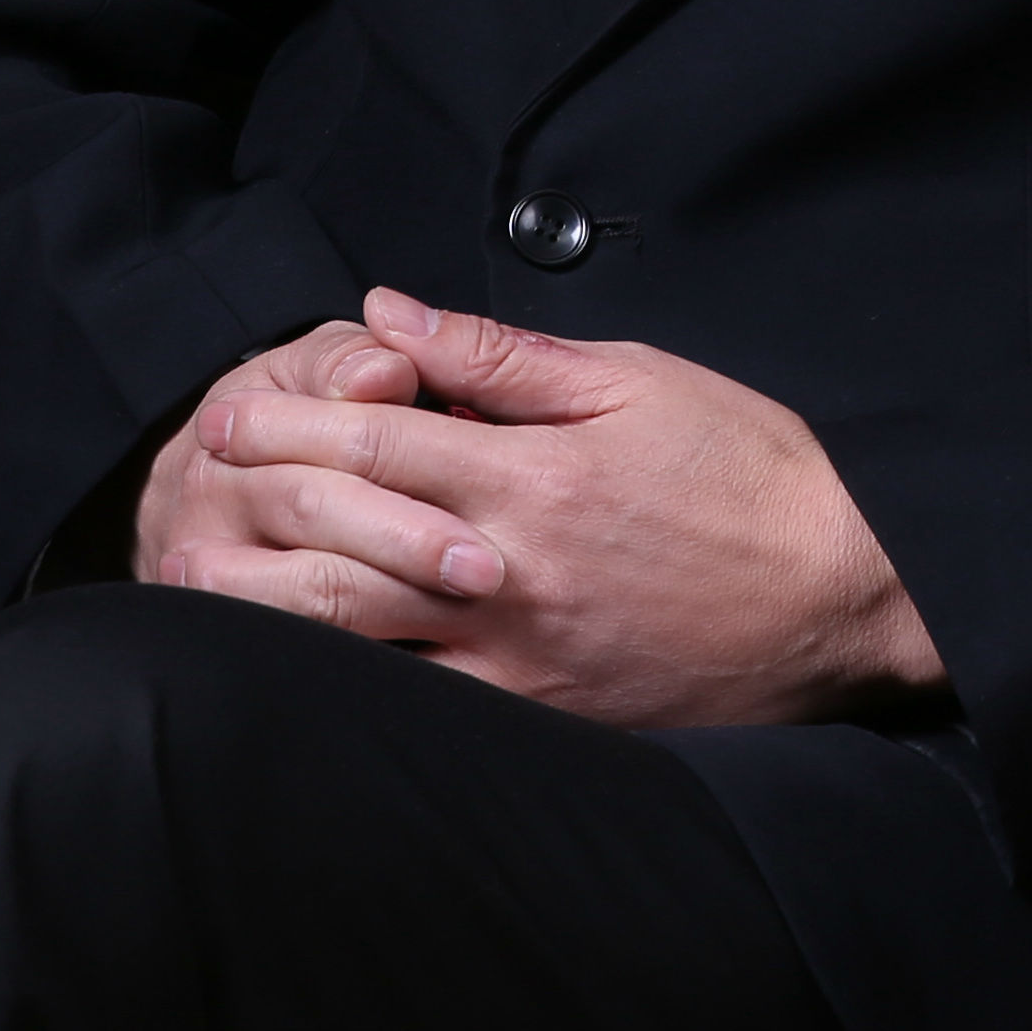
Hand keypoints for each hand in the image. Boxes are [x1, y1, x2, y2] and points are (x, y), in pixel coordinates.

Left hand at [181, 287, 949, 729]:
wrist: (842, 590)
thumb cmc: (748, 472)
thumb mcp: (636, 378)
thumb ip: (501, 356)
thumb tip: (394, 311)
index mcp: (530, 474)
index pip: (374, 435)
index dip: (286, 418)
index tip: (224, 411)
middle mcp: (508, 571)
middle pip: (343, 539)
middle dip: (254, 509)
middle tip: (189, 491)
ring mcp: (521, 658)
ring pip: (362, 642)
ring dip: (269, 612)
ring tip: (202, 588)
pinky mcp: (546, 719)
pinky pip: (422, 712)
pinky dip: (350, 692)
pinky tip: (297, 680)